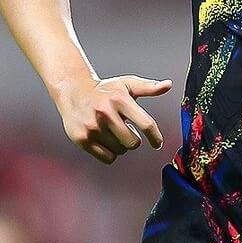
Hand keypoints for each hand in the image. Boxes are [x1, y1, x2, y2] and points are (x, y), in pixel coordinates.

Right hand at [55, 75, 172, 164]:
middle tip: (126, 131)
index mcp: (120, 99)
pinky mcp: (82, 139)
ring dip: (120, 145)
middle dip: (133, 140)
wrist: (73, 91)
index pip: (146, 123)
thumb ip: (148, 87)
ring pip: (120, 151)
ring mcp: (92, 127)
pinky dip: (110, 153)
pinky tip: (105, 140)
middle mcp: (105, 113)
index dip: (155, 137)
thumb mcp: (127, 84)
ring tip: (112, 132)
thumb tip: (168, 84)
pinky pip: (107, 158)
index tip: (157, 143)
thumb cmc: (105, 90)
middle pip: (133, 143)